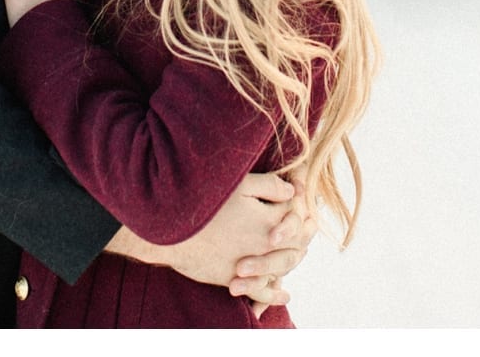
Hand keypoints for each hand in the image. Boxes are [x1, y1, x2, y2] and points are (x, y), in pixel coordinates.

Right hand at [107, 171, 308, 307]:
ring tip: (300, 253)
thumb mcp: (237, 184)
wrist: (169, 231)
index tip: (299, 192)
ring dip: (292, 260)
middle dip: (303, 232)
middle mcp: (266, 246)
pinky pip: (262, 290)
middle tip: (310, 224)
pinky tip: (283, 293)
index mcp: (270, 221)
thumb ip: (269, 186)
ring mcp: (251, 265)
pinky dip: (275, 293)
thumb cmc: (202, 202)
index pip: (296, 213)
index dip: (299, 201)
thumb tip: (293, 192)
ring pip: (282, 267)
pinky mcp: (233, 278)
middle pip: (295, 242)